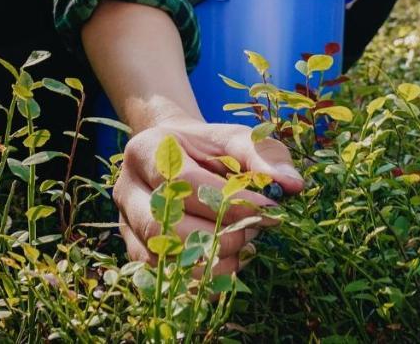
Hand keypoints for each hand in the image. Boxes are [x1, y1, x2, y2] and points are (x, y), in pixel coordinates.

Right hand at [113, 116, 303, 277]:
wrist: (181, 157)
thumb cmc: (211, 149)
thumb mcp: (237, 140)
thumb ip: (265, 156)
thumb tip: (293, 186)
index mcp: (146, 150)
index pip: (185, 182)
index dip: (228, 201)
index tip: (268, 209)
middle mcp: (126, 188)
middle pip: (166, 224)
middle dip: (218, 236)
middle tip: (254, 233)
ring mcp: (126, 223)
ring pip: (161, 256)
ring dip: (210, 262)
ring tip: (244, 251)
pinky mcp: (134, 250)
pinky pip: (163, 276)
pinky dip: (199, 279)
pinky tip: (229, 268)